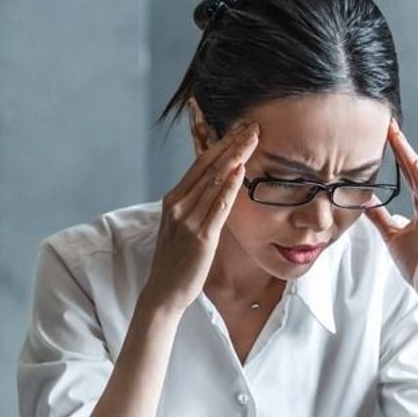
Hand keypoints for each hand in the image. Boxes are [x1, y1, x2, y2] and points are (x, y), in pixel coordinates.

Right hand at [141, 121, 259, 315]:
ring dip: (236, 157)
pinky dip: (229, 187)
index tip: (240, 129)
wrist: (164, 291)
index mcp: (173, 199)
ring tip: (253, 139)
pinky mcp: (201, 237)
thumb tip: (217, 186)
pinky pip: (218, 207)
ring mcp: (188, 220)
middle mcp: (178, 205)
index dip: (221, 144)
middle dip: (232, 143)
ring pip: (214, 181)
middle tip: (253, 125)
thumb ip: (196, 204)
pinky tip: (240, 171)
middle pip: (208, 166)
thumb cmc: (176, 260)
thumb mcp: (182, 225)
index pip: (200, 163)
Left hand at [365, 117, 417, 316]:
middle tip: (388, 123)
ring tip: (395, 134)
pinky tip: (410, 161)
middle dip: (401, 145)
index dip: (398, 153)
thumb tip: (366, 201)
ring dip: (407, 154)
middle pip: (415, 168)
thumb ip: (381, 217)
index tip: (386, 133)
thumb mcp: (392, 236)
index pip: (409, 174)